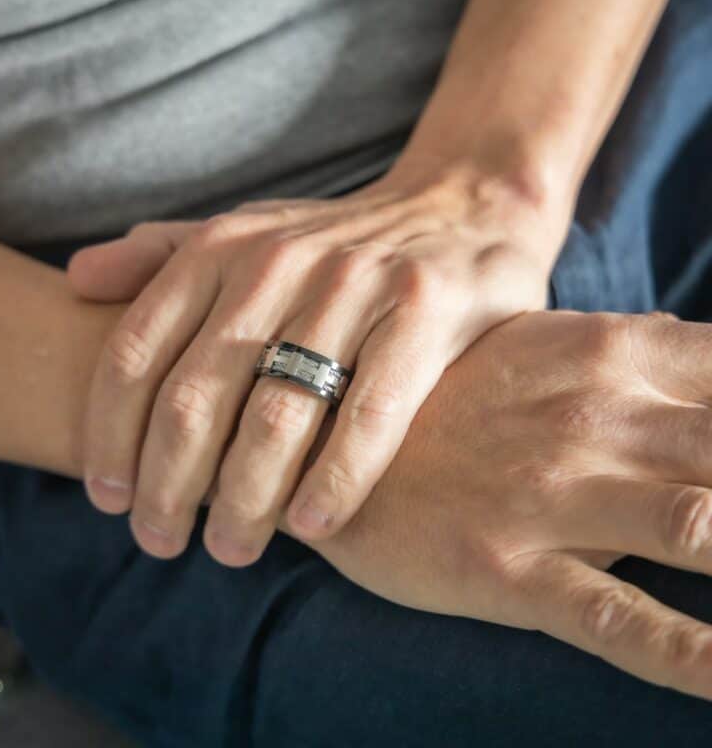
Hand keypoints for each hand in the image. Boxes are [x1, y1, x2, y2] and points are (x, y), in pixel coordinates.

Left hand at [68, 163, 564, 562]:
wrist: (463, 207)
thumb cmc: (342, 242)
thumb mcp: (249, 232)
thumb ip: (163, 253)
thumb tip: (76, 279)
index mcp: (224, 247)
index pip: (136, 353)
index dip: (110, 436)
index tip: (109, 499)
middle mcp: (280, 261)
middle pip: (196, 398)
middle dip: (168, 486)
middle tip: (161, 542)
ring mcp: (356, 284)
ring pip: (278, 416)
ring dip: (245, 499)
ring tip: (230, 549)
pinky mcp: (426, 310)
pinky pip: (370, 413)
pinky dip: (336, 478)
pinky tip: (312, 524)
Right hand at [305, 310, 711, 700]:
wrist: (330, 435)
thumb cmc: (444, 389)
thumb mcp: (540, 343)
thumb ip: (636, 350)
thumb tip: (709, 350)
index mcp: (613, 355)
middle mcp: (599, 422)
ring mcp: (556, 498)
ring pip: (710, 535)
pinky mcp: (512, 571)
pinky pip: (626, 624)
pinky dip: (702, 659)